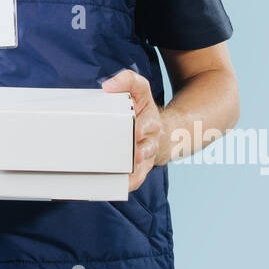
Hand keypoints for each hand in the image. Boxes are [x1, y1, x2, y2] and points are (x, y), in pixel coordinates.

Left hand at [101, 68, 162, 191]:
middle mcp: (150, 141)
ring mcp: (145, 157)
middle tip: (132, 157)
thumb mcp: (139, 89)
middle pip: (147, 149)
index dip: (142, 129)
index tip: (137, 132)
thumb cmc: (142, 109)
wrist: (159, 131)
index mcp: (151, 121)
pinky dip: (128, 185)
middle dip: (140, 153)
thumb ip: (127, 80)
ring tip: (124, 178)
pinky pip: (135, 180)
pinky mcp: (140, 170)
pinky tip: (113, 188)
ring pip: (142, 169)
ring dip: (134, 174)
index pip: (148, 125)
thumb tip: (108, 86)